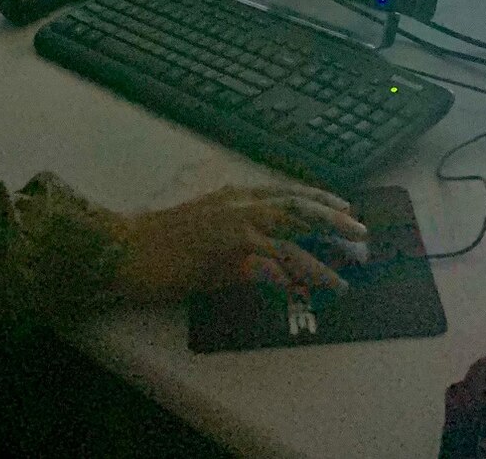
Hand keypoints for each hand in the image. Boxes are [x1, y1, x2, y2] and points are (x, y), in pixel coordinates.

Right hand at [110, 184, 367, 303]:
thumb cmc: (161, 239)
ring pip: (290, 244)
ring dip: (320, 263)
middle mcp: (239, 207)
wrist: (123, 247)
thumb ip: (240, 230)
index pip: (288, 192)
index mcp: (236, 196)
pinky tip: (304, 292)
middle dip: (334, 223)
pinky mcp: (223, 257)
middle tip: (362, 236)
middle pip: (298, 211)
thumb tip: (271, 249)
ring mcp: (233, 230)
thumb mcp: (208, 224)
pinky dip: (289, 281)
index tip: (346, 207)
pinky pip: (267, 270)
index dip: (320, 199)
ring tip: (343, 281)